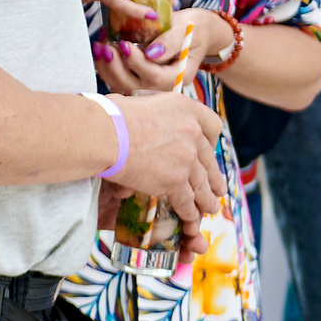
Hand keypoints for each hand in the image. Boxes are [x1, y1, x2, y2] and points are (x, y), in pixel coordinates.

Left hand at [93, 9, 235, 93]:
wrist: (196, 31)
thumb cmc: (194, 27)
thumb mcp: (186, 27)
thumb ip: (171, 40)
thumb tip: (151, 53)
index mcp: (180, 76)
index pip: (155, 77)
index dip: (136, 63)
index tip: (124, 44)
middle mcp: (165, 86)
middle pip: (135, 88)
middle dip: (115, 69)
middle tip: (104, 47)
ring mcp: (151, 86)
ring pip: (123, 86)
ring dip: (106, 69)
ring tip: (99, 46)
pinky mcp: (139, 80)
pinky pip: (119, 80)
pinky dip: (106, 67)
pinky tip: (101, 49)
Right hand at [106, 91, 227, 230]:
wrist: (103, 133)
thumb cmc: (110, 115)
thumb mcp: (141, 103)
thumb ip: (155, 116)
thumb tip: (146, 126)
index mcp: (186, 109)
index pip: (213, 125)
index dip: (212, 141)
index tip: (209, 150)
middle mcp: (192, 132)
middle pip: (209, 159)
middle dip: (213, 176)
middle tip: (217, 187)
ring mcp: (186, 158)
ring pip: (202, 183)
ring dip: (206, 198)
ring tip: (209, 206)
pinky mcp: (175, 180)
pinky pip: (186, 199)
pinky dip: (188, 210)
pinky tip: (190, 216)